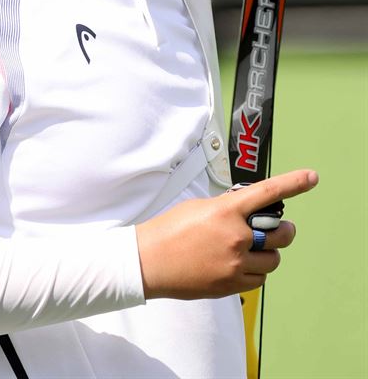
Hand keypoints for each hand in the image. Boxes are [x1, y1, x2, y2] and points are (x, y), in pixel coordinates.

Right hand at [136, 169, 317, 299]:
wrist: (149, 261)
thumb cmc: (169, 230)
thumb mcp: (199, 207)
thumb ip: (227, 209)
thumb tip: (246, 213)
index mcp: (226, 211)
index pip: (268, 193)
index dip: (294, 183)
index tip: (312, 177)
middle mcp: (236, 237)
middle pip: (281, 234)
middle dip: (283, 230)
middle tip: (278, 229)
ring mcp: (235, 263)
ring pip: (273, 260)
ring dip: (267, 253)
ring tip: (251, 249)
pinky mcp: (231, 285)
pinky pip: (259, 279)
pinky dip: (256, 271)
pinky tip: (240, 264)